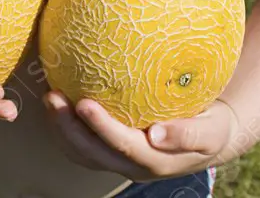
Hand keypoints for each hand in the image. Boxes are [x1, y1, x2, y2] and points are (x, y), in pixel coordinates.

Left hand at [43, 91, 238, 181]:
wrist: (208, 136)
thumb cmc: (211, 126)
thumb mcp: (211, 131)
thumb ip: (187, 134)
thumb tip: (158, 134)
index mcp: (153, 160)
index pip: (122, 144)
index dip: (101, 127)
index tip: (84, 103)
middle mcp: (130, 165)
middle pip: (91, 152)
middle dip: (67, 127)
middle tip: (52, 96)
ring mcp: (118, 159)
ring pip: (81, 151)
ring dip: (60, 127)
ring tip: (48, 95)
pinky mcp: (111, 150)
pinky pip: (82, 141)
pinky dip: (66, 123)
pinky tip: (60, 95)